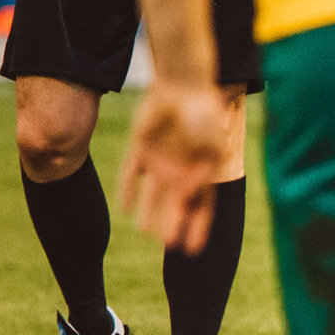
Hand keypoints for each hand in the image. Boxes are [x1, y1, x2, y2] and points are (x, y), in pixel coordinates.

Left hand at [120, 79, 230, 255]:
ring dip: (151, 214)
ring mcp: (160, 160)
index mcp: (203, 170)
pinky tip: (125, 208)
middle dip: (175, 225)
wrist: (181, 86)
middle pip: (177, 205)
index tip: (194, 249)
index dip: (199, 228)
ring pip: (153, 195)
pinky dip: (128, 191)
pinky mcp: (141, 149)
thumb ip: (201, 170)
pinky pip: (131, 175)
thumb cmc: (202, 114)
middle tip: (170, 245)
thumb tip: (189, 195)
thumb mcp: (210, 145)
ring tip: (146, 232)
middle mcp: (181, 170)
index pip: (202, 207)